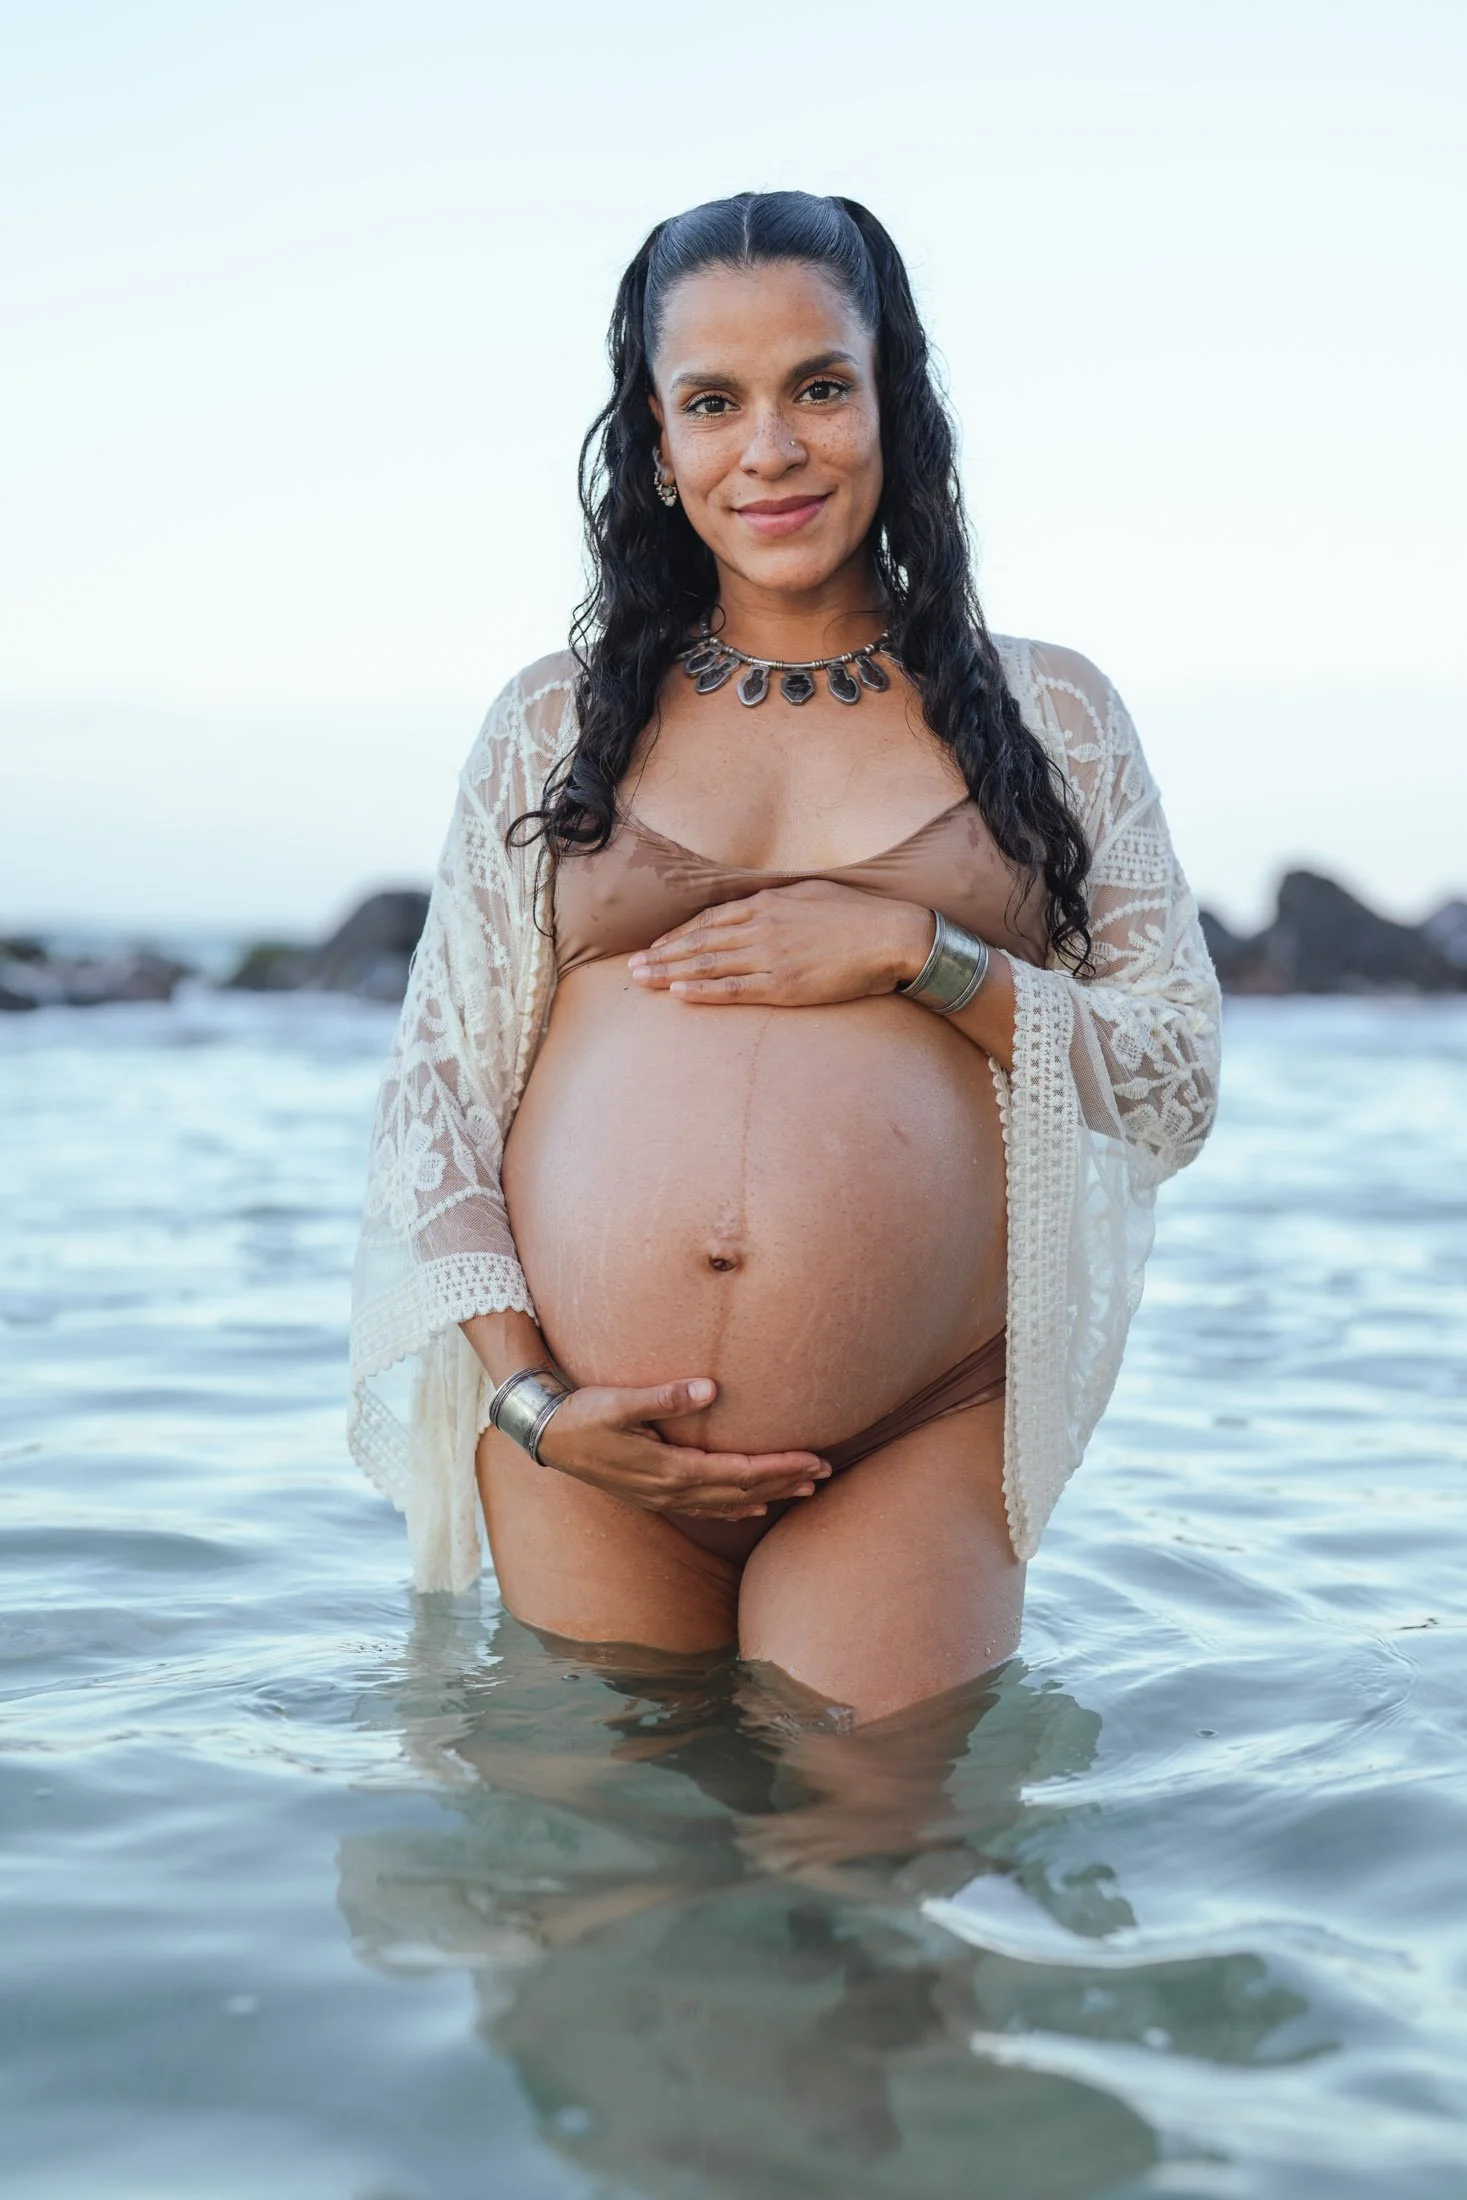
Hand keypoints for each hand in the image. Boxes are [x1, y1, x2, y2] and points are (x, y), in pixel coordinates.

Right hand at [533, 1375, 830, 1519]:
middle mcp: (671, 1490)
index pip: (740, 1472)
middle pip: (742, 1491)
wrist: (546, 1437)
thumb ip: (664, 1396)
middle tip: (827, 1474)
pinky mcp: (654, 1493)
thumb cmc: (582, 1414)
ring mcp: (663, 1496)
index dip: (780, 1467)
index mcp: (670, 1469)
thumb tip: (710, 1388)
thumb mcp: (619, 1400)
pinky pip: (706, 1507)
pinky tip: (752, 1507)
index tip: (815, 1459)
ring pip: (728, 1503)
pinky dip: (734, 1507)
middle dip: (786, 1481)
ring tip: (805, 1490)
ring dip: (768, 1495)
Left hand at [628, 879, 933, 1006]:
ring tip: (642, 981)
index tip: (655, 944)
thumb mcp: (810, 894)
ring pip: (708, 965)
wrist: (892, 935)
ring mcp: (770, 957)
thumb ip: (776, 902)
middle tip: (631, 968)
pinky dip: (703, 991)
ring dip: (671, 973)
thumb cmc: (856, 914)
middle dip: (662, 955)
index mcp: (767, 903)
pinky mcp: (784, 986)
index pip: (709, 919)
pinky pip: (734, 990)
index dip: (678, 933)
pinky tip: (679, 995)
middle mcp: (761, 928)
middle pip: (699, 942)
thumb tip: (754, 906)